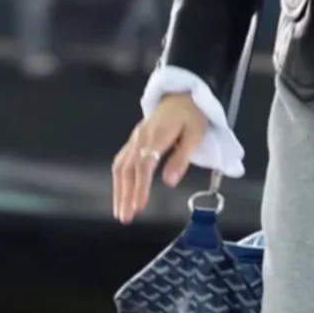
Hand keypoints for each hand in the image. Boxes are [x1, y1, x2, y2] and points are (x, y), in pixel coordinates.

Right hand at [111, 93, 207, 223]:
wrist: (181, 95)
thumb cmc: (192, 115)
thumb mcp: (195, 134)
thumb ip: (182, 158)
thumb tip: (169, 181)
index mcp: (156, 136)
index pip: (144, 166)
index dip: (140, 187)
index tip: (138, 206)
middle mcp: (140, 138)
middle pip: (127, 169)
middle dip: (124, 195)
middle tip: (124, 218)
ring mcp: (135, 138)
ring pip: (120, 166)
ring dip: (118, 190)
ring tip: (120, 212)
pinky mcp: (134, 140)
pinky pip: (121, 161)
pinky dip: (119, 179)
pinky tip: (120, 193)